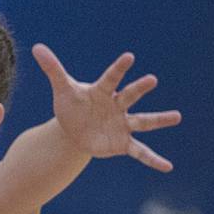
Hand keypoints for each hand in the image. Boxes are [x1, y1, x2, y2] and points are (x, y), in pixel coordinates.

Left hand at [32, 44, 182, 171]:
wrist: (74, 130)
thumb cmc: (72, 105)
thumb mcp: (62, 89)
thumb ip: (53, 69)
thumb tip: (36, 47)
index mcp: (103, 91)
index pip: (111, 78)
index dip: (119, 68)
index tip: (129, 57)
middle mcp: (117, 106)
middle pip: (129, 96)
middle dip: (139, 88)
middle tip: (151, 79)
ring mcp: (123, 124)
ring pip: (143, 121)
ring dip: (159, 119)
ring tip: (177, 116)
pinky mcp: (122, 143)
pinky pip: (140, 151)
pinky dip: (152, 159)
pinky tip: (167, 166)